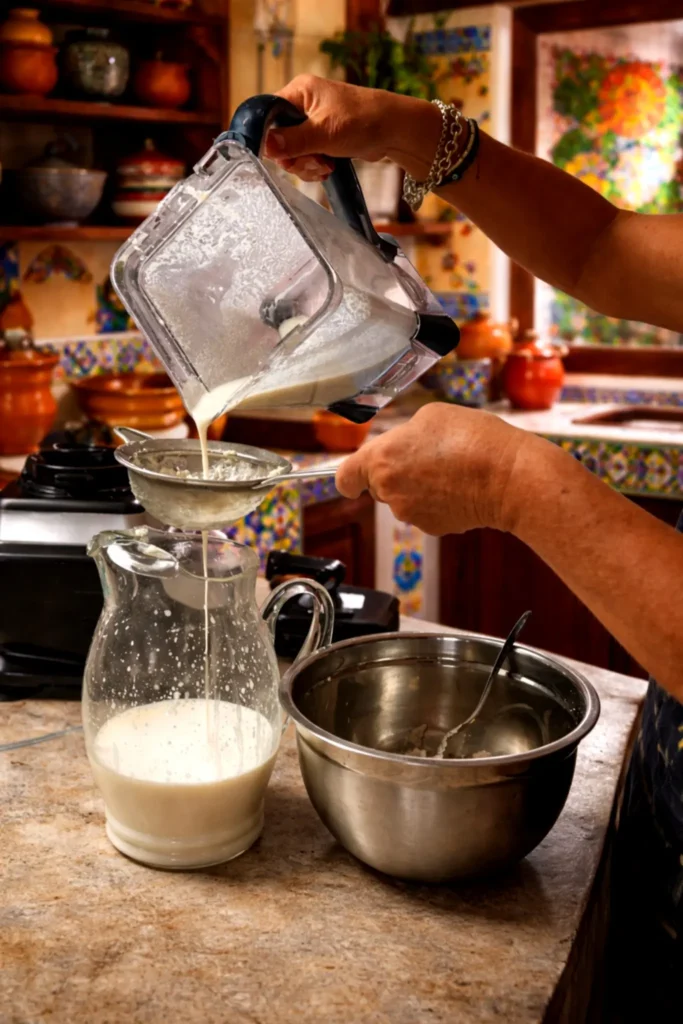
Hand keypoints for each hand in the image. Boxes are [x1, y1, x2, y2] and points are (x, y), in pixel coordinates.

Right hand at [263, 75, 439, 182]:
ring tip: (324, 167)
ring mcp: (313, 121)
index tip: (283, 156)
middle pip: (279, 137)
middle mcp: (303, 104)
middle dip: (295, 157)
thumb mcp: (323, 132)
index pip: (268, 114)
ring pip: (293, 151)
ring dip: (306, 165)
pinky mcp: (322, 137)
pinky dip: (314, 166)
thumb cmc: (361, 121)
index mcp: (299, 92)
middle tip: (313, 163)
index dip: (271, 138)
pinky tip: (327, 169)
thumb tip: (264, 147)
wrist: (393, 130)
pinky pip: (307, 156)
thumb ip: (292, 140)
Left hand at [335, 403, 539, 535]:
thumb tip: (402, 448)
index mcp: (381, 460)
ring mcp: (411, 513)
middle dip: (396, 473)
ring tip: (451, 468)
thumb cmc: (472, 439)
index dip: (349, 477)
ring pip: (405, 498)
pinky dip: (439, 501)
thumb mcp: (431, 417)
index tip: (353, 479)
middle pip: (380, 486)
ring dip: (419, 486)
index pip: (345, 477)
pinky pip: (427, 510)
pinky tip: (461, 485)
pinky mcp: (433, 527)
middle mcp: (390, 491)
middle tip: (427, 455)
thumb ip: (404, 435)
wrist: (509, 476)